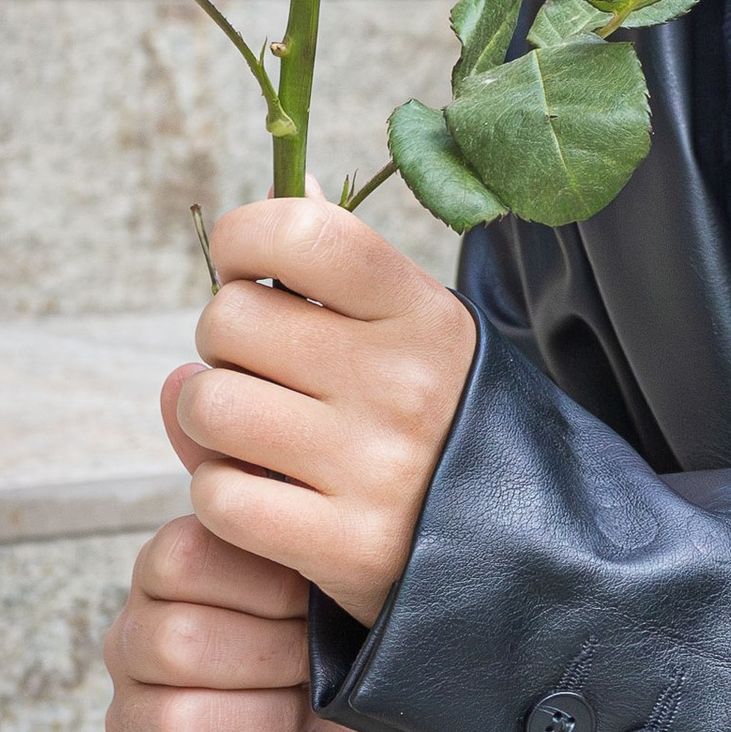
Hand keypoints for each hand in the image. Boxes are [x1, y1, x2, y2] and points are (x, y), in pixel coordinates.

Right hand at [103, 509, 438, 731]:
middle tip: (313, 669)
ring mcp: (132, 725)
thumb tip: (199, 392)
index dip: (263, 585)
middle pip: (174, 643)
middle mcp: (135, 644)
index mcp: (170, 576)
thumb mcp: (331, 566)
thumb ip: (276, 493)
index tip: (312, 601)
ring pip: (177, 724)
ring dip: (267, 726)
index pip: (180, 557)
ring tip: (300, 722)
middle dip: (274, 661)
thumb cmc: (351, 646)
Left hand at [173, 195, 477, 624]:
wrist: (522, 552)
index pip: (302, 232)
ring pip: (208, 406)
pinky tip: (264, 495)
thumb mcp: (422, 332)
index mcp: (422, 315)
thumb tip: (297, 179)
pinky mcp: (345, 546)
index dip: (243, 240)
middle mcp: (402, 383)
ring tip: (252, 434)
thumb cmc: (445, 423)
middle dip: (223, 346)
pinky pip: (218, 497)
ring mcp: (374, 466)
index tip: (247, 270)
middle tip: (260, 371)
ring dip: (209, 423)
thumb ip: (347, 268)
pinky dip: (222, 497)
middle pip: (229, 320)